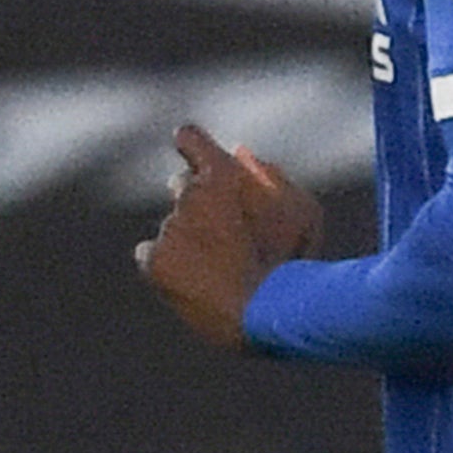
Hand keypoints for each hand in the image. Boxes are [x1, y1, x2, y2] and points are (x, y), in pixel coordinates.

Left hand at [135, 121, 321, 349]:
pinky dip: (165, 263)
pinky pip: (150, 253)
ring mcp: (169, 228)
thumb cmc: (296, 261)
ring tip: (219, 266)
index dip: (192, 145)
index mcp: (222, 174)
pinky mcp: (154, 261)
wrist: (272, 313)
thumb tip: (239, 153)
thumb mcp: (302, 212)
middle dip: (196, 198)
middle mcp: (188, 195)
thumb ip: (272, 178)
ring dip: (188, 237)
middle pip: (181, 184)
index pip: (190, 138)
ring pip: (172, 225)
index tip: (192, 149)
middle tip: (218, 224)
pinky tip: (191, 279)